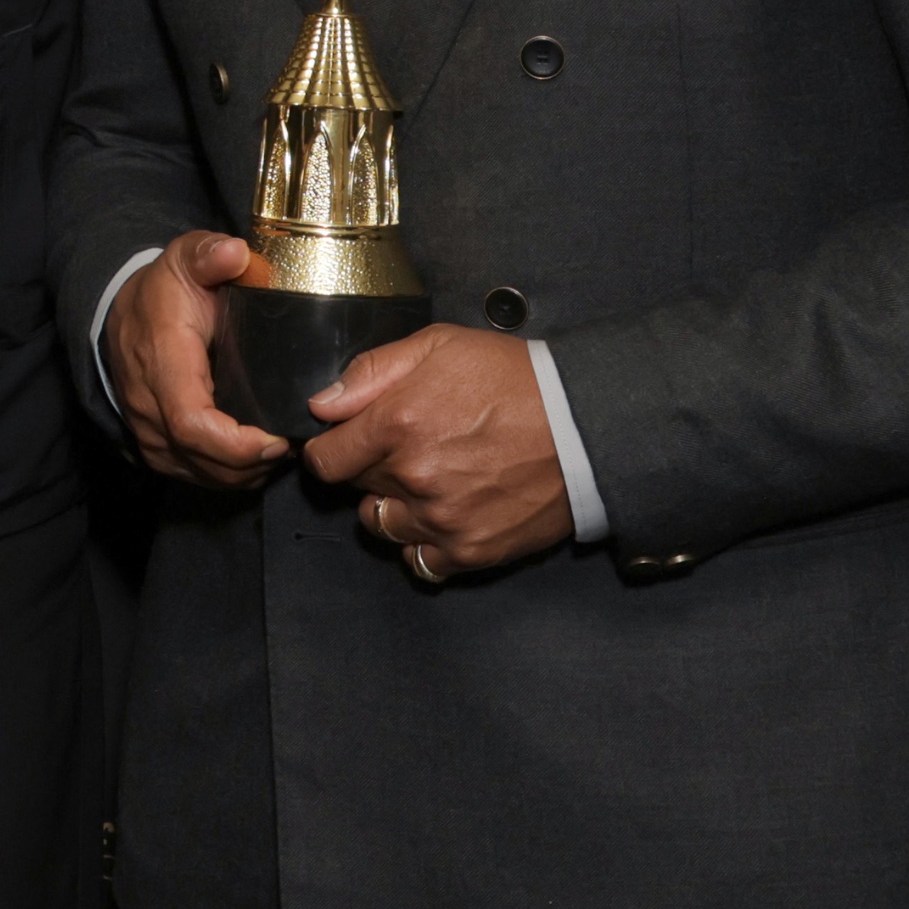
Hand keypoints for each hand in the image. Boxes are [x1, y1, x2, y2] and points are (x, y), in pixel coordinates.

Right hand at [105, 230, 295, 488]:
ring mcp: (147, 431)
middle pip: (200, 458)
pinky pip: (194, 476)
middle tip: (294, 443)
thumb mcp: (184, 259)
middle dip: (252, 462)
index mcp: (161, 361)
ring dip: (245, 471)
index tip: (277, 438)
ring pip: (200, 475)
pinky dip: (230, 475)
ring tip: (281, 448)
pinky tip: (257, 456)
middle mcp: (147, 404)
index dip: (235, 443)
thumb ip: (208, 254)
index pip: (190, 421)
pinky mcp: (155, 448)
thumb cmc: (164, 291)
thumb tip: (236, 253)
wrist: (121, 315)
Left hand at [300, 326, 574, 580]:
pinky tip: (443, 515)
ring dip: (393, 506)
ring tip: (426, 482)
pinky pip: (420, 562)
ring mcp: (442, 519)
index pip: (326, 459)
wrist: (587, 424)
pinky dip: (423, 544)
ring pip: (381, 526)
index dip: (331, 448)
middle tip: (406, 448)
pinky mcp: (472, 549)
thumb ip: (371, 373)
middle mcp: (413, 477)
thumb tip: (321, 405)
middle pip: (355, 487)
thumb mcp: (440, 347)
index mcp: (397, 423)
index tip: (346, 442)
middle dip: (370, 467)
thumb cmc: (515, 379)